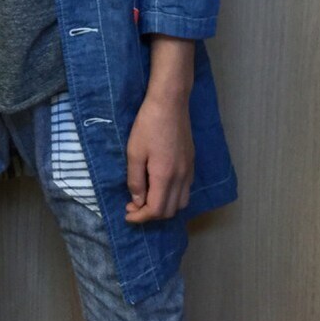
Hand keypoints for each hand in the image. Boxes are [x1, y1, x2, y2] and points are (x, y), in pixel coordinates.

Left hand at [124, 89, 195, 221]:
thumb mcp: (134, 153)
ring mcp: (189, 170)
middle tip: (133, 206)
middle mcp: (181, 177)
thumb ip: (135, 180)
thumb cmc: (148, 125)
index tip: (127, 214)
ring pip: (181, 203)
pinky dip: (173, 197)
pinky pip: (186, 190)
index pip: (156, 210)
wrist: (170, 103)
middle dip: (151, 215)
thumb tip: (137, 201)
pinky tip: (160, 187)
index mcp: (165, 176)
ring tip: (147, 199)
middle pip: (170, 211)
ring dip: (164, 207)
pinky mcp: (192, 163)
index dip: (140, 217)